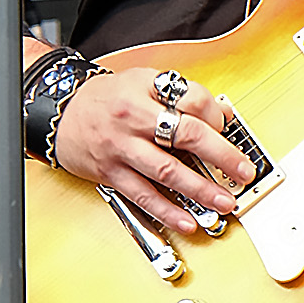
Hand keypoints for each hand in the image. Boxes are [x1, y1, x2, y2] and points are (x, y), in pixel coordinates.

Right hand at [52, 68, 254, 232]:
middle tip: (244, 172)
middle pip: (185, 136)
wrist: (59, 113)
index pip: (192, 100)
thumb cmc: (106, 98)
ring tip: (224, 201)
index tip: (228, 127)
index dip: (216, 115)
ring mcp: (122, 149)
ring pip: (167, 172)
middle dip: (221, 156)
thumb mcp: (143, 81)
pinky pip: (143, 196)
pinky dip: (167, 211)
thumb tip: (222, 115)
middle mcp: (134, 120)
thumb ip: (182, 95)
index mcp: (145, 91)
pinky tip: (188, 221)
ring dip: (200, 190)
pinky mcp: (111, 174)